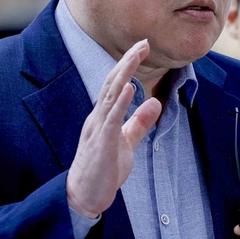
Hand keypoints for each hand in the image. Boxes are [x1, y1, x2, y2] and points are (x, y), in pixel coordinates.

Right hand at [65, 40, 162, 218]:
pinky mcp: (102, 144)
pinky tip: (129, 87)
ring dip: (124, 74)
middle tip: (143, 42)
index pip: (115, 84)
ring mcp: (98, 130)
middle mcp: (98, 118)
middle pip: (112, 83)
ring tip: (137, 55)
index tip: (142, 47)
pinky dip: (120, 102)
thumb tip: (155, 102)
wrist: (84, 196)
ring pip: (110, 95)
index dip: (128, 65)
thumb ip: (139, 123)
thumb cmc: (103, 171)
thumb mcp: (126, 143)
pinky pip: (111, 120)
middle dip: (128, 61)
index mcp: (103, 116)